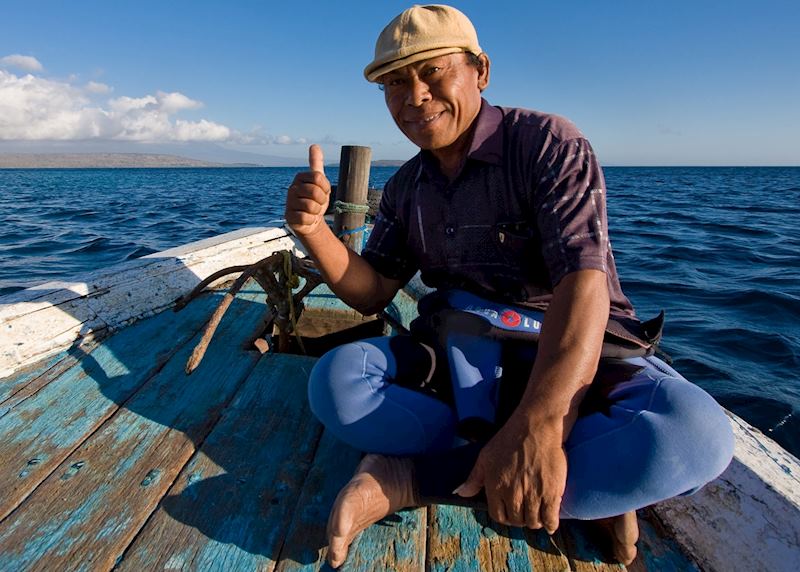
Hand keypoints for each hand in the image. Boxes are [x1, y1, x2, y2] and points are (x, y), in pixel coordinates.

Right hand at [285, 144, 330, 236]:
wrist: (310, 220)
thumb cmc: (315, 199)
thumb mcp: (319, 181)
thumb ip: (316, 164)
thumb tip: (314, 146)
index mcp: (300, 177)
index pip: (318, 178)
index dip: (325, 188)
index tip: (324, 192)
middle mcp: (292, 188)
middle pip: (315, 192)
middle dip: (322, 201)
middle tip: (318, 203)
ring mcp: (289, 202)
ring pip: (311, 206)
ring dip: (317, 211)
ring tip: (312, 211)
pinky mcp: (288, 216)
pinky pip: (306, 218)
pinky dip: (311, 220)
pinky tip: (307, 219)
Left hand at [455, 412, 566, 532]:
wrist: (535, 427)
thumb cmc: (509, 439)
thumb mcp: (485, 456)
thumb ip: (474, 478)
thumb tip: (461, 493)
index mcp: (496, 486)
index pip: (498, 516)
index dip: (504, 516)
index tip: (510, 512)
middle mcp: (513, 494)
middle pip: (516, 520)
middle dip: (520, 518)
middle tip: (525, 511)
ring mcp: (533, 495)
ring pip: (532, 522)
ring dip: (534, 520)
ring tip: (537, 513)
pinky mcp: (551, 493)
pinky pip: (550, 519)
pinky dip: (550, 523)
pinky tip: (550, 521)